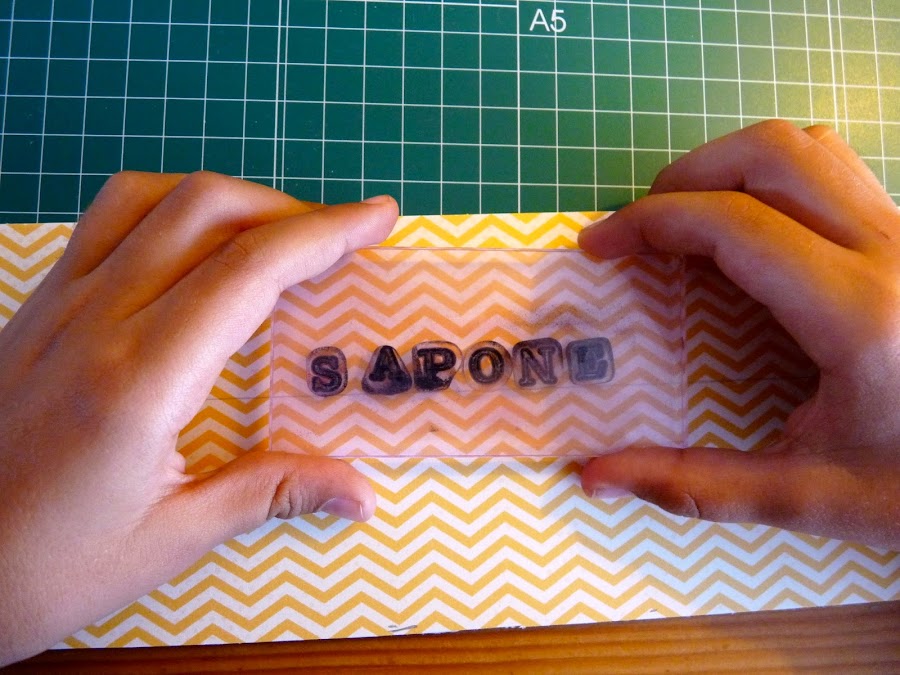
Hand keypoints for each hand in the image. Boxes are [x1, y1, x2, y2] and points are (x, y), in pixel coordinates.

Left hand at [0, 172, 397, 663]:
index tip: (378, 217)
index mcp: (143, 380)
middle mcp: (98, 322)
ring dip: (226, 200)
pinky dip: (165, 208)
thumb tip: (362, 491)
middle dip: (288, 209)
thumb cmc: (48, 566)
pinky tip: (191, 246)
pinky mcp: (34, 308)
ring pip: (149, 199)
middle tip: (339, 237)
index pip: (250, 272)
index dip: (324, 232)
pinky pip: (104, 222)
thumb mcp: (169, 537)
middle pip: (205, 211)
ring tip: (272, 233)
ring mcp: (57, 305)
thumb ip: (270, 493)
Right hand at [578, 120, 899, 548]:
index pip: (732, 226)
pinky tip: (753, 227)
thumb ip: (695, 485)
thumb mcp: (806, 496)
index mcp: (855, 313)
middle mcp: (888, 252)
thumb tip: (594, 475)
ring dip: (731, 165)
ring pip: (809, 148)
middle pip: (770, 156)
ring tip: (690, 216)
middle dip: (685, 177)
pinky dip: (773, 177)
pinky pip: (836, 171)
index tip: (600, 244)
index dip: (650, 222)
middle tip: (640, 227)